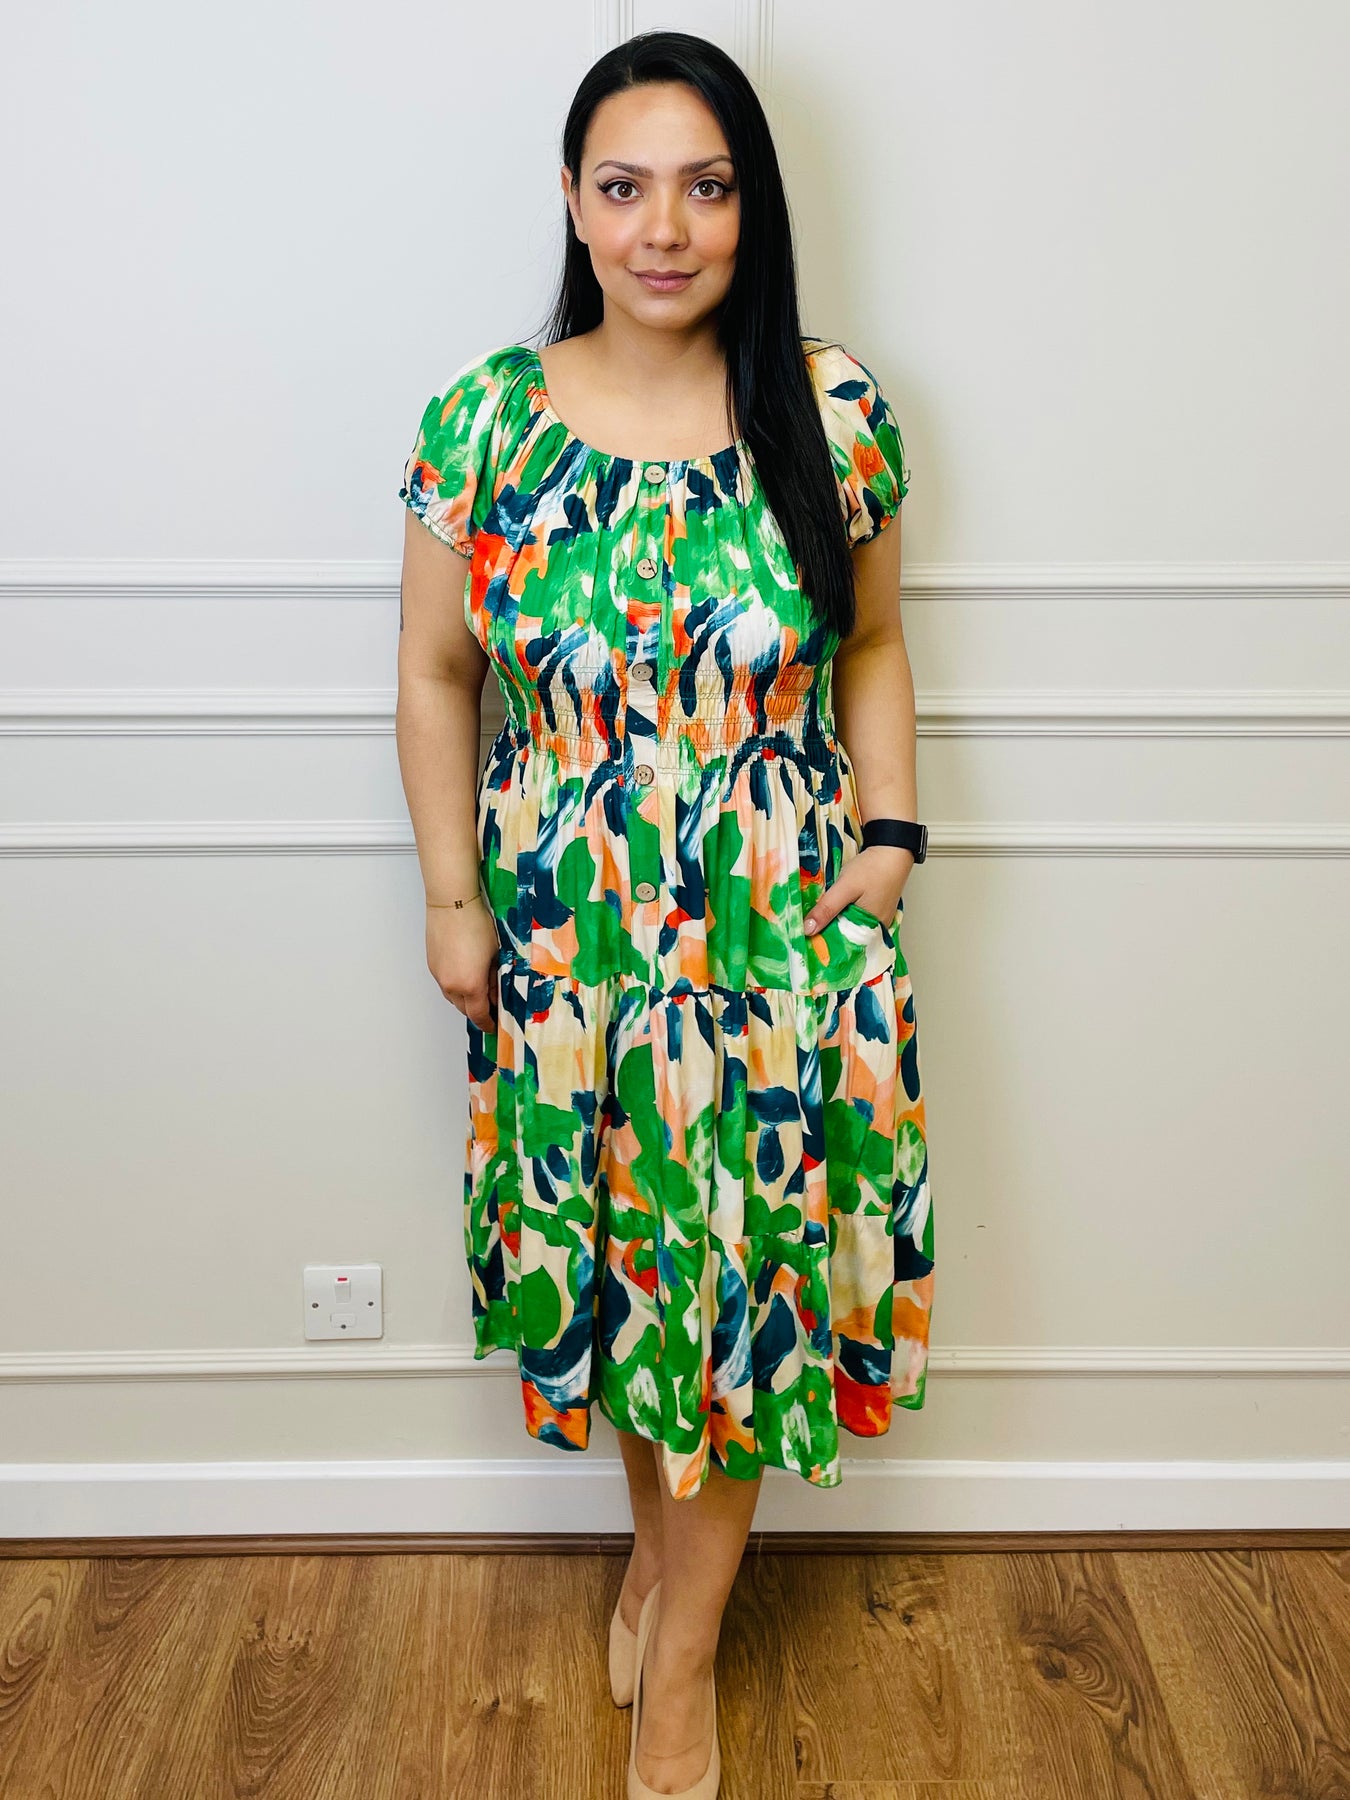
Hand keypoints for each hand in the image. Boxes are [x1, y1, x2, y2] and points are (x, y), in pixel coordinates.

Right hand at [426, 898, 499, 1030]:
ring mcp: (439, 975)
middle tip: (491, 1005)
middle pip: (464, 1009)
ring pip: (453, 997)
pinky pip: (445, 984)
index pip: (479, 1015)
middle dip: (477, 1011)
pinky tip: (465, 973)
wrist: (452, 903)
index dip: (488, 1023)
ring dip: (465, 998)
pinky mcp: (432, 965)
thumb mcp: (495, 954)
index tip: (494, 1026)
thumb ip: (496, 979)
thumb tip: (496, 992)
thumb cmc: (476, 924)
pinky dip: (455, 985)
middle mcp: (451, 985)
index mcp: (470, 985)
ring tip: (479, 987)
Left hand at [803, 845, 912, 933]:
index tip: (805, 937)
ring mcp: (878, 918)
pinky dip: (845, 913)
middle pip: (846, 936)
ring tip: (817, 918)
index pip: (842, 945)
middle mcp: (876, 928)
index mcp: (870, 929)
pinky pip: (857, 917)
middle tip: (807, 926)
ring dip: (835, 921)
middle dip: (828, 931)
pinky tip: (835, 907)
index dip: (823, 942)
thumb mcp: (844, 888)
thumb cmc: (873, 868)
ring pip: (851, 926)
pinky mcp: (877, 908)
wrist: (892, 850)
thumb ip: (826, 909)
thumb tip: (807, 930)